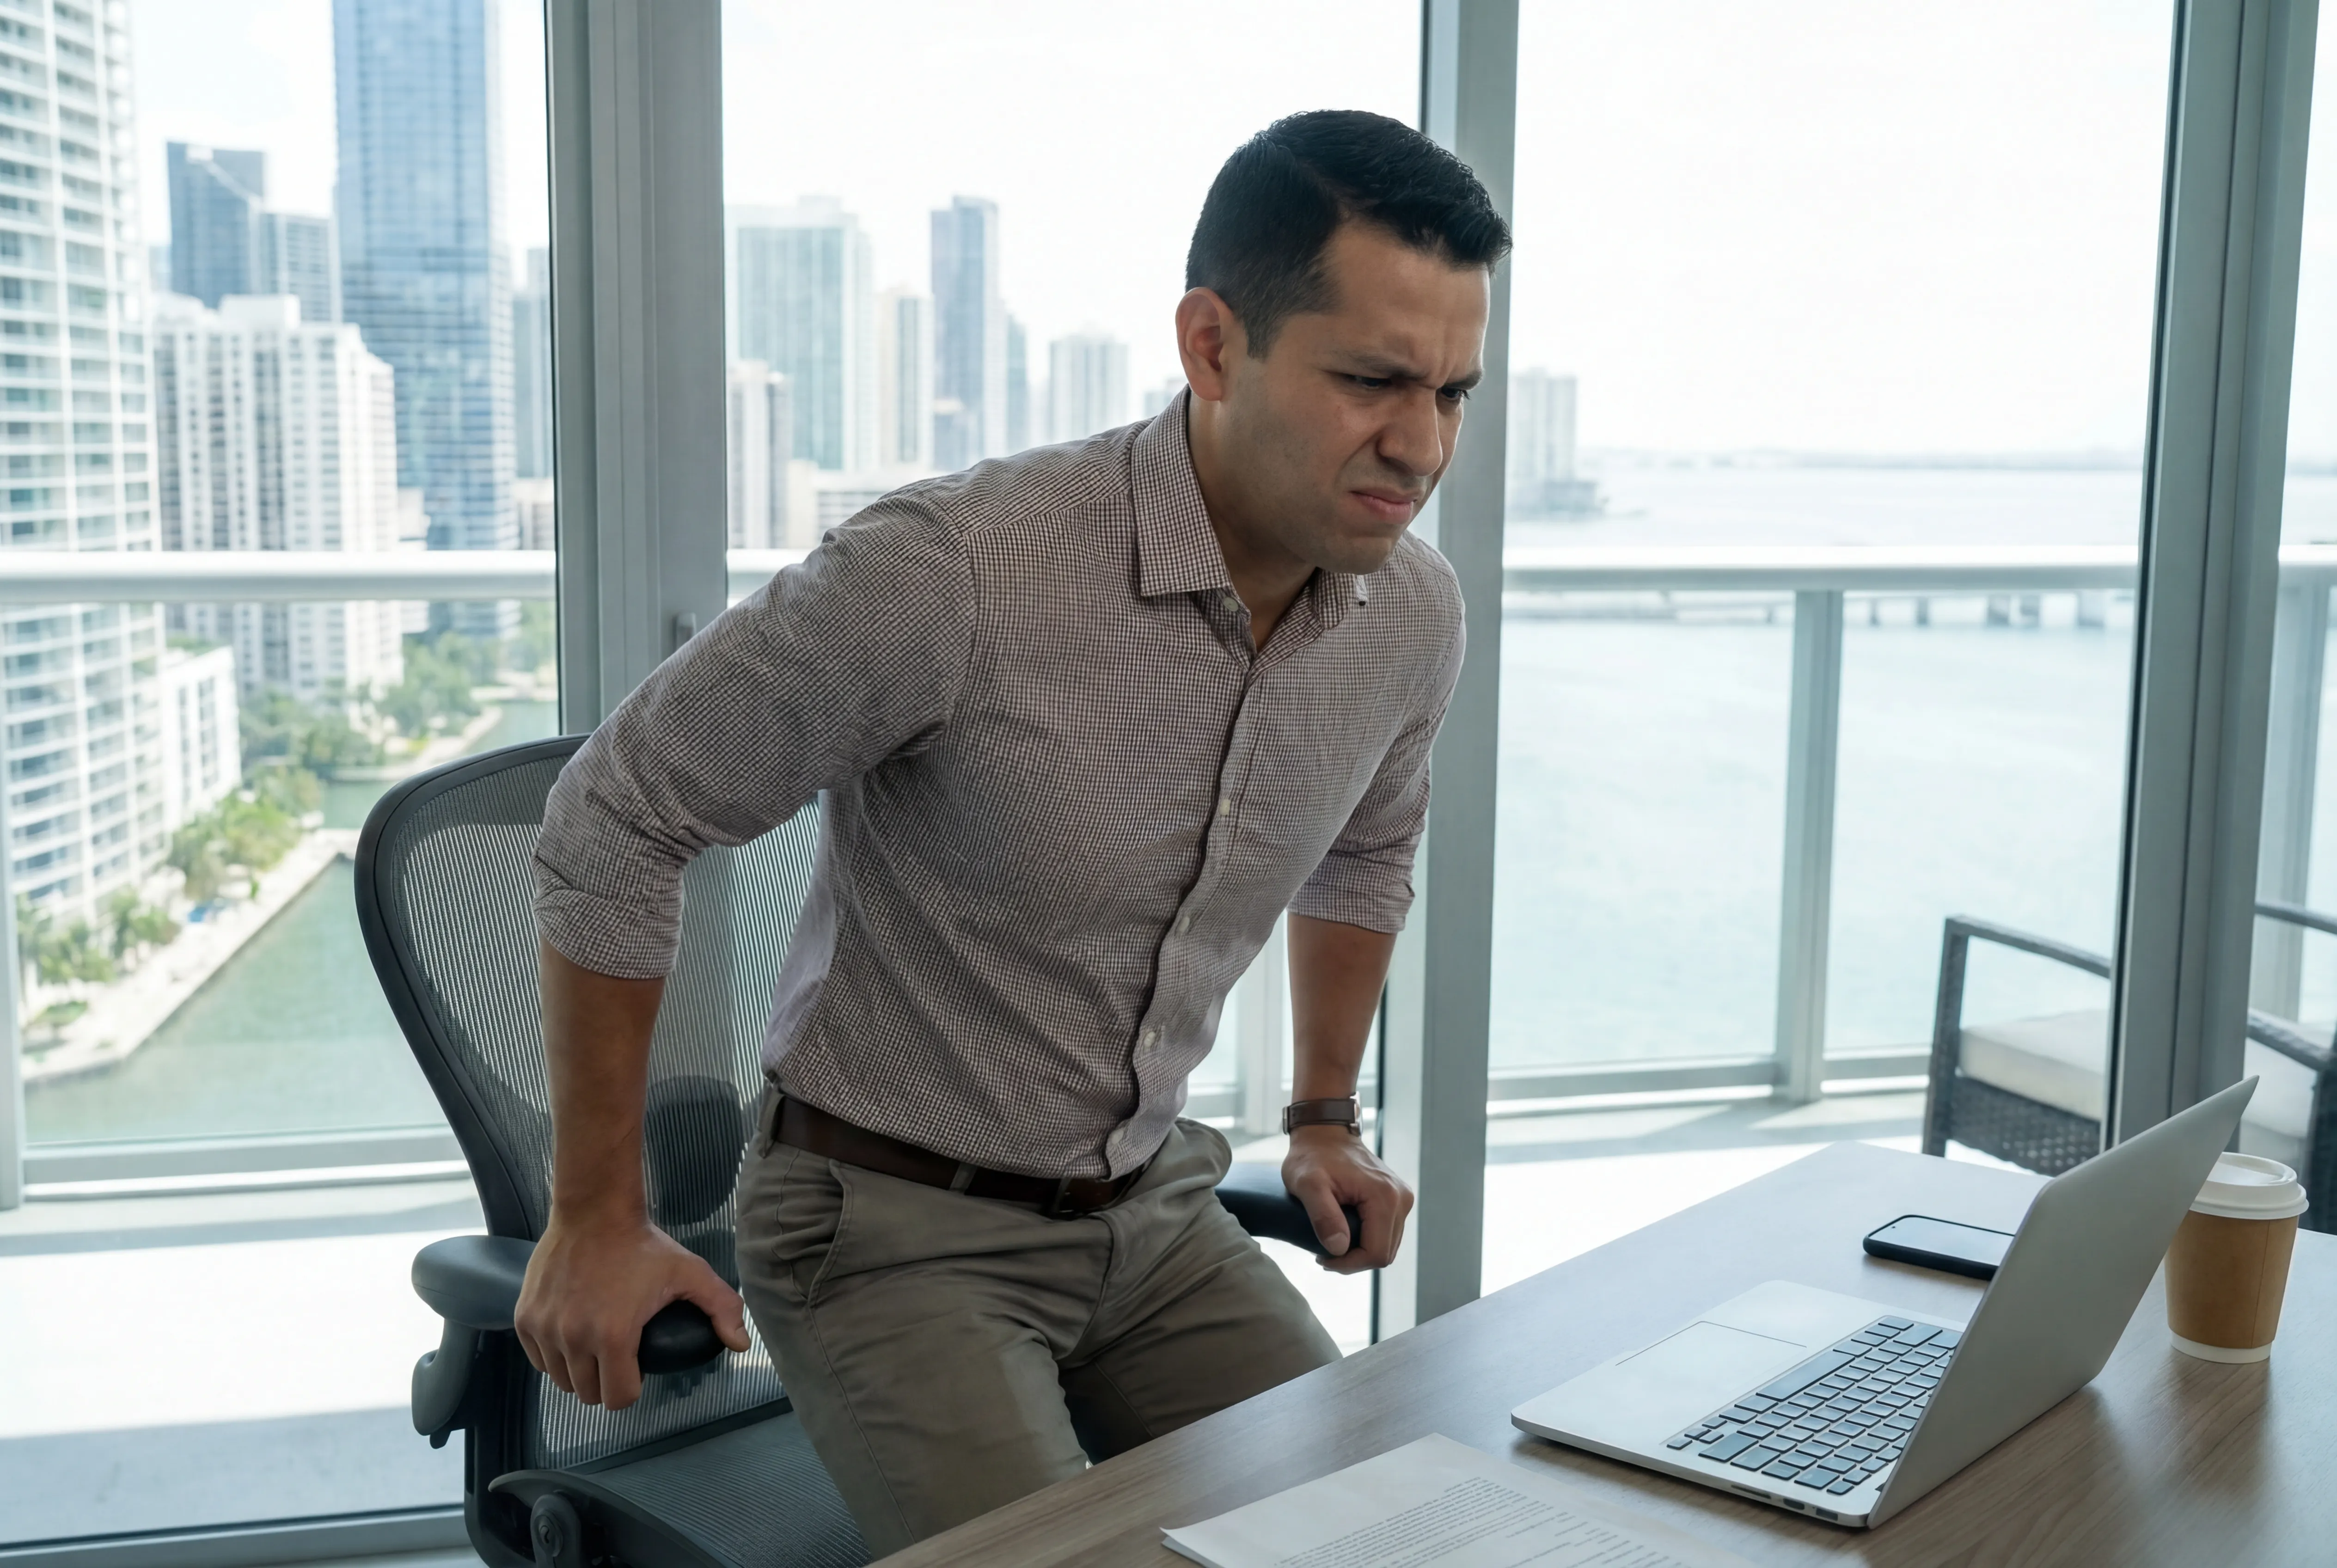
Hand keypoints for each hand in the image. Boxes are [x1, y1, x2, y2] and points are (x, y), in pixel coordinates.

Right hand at [515, 1211, 750, 1409]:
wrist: (595, 1210)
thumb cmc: (643, 1245)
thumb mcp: (691, 1272)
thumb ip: (722, 1308)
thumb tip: (741, 1343)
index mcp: (612, 1336)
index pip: (618, 1398)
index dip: (631, 1389)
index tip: (636, 1369)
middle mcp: (572, 1338)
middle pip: (587, 1394)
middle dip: (605, 1382)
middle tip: (618, 1356)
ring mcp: (544, 1329)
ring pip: (561, 1379)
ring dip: (578, 1371)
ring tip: (595, 1345)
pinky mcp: (524, 1318)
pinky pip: (538, 1359)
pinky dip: (553, 1355)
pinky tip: (571, 1335)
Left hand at [1282, 1124, 1412, 1273]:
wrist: (1324, 1132)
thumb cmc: (1312, 1156)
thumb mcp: (1307, 1185)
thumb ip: (1323, 1216)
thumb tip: (1339, 1249)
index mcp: (1384, 1197)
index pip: (1376, 1253)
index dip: (1349, 1264)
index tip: (1321, 1258)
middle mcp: (1401, 1198)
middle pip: (1384, 1253)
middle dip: (1354, 1260)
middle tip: (1323, 1252)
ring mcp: (1401, 1198)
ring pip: (1387, 1246)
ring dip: (1360, 1252)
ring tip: (1332, 1241)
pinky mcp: (1397, 1199)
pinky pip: (1386, 1233)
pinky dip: (1366, 1240)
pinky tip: (1344, 1233)